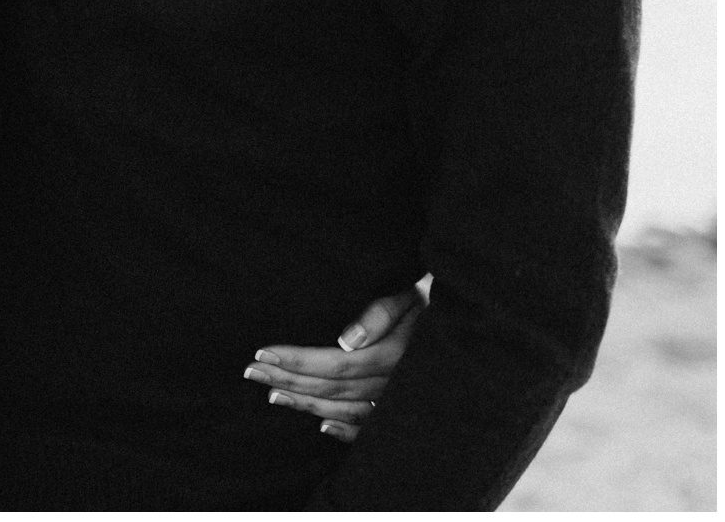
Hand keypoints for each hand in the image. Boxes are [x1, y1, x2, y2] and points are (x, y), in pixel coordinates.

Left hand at [244, 280, 427, 442]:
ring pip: (347, 409)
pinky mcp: (406, 413)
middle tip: (252, 372)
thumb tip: (347, 340)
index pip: (336, 363)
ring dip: (307, 404)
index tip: (262, 352)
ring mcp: (401, 403)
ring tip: (272, 394)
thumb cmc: (434, 303)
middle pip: (334, 387)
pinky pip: (373, 429)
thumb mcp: (411, 295)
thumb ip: (381, 314)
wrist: (472, 326)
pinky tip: (322, 426)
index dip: (297, 359)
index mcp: (395, 355)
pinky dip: (347, 431)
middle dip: (289, 379)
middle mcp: (397, 384)